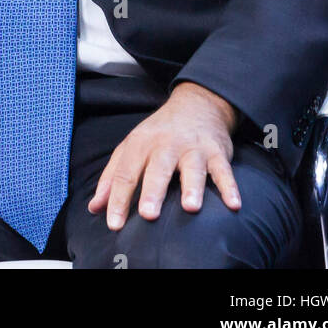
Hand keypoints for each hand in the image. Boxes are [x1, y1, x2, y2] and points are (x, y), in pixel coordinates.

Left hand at [88, 81, 241, 229]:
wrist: (196, 104)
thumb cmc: (159, 133)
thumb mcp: (131, 147)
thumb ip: (112, 177)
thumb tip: (94, 207)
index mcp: (141, 143)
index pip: (126, 172)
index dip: (118, 198)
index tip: (114, 223)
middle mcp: (166, 144)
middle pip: (158, 169)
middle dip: (152, 191)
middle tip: (148, 214)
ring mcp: (193, 148)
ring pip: (192, 167)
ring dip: (192, 186)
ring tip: (190, 206)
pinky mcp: (216, 152)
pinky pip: (224, 170)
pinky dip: (229, 186)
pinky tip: (233, 204)